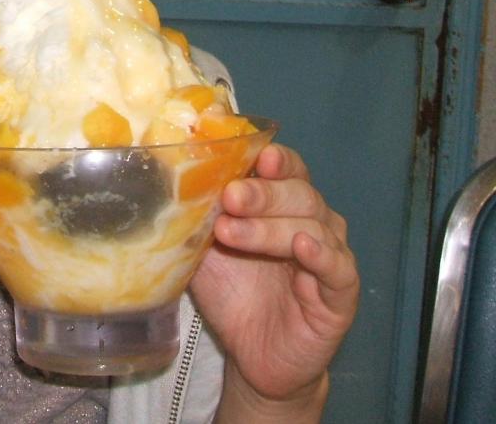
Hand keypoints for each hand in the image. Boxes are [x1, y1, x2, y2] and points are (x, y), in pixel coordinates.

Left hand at [190, 144, 358, 413]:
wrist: (252, 353)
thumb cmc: (233, 292)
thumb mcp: (205, 249)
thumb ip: (197, 218)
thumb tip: (169, 183)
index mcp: (282, 205)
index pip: (287, 169)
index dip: (275, 160)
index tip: (256, 156)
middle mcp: (313, 222)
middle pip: (298, 194)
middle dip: (261, 193)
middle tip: (230, 197)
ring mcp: (330, 255)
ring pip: (312, 226)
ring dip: (270, 226)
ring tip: (232, 232)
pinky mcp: (341, 293)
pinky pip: (338, 267)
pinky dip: (321, 253)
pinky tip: (301, 246)